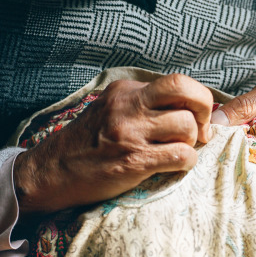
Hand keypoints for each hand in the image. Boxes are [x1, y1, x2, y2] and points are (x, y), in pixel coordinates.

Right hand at [14, 74, 212, 214]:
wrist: (50, 173)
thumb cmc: (86, 145)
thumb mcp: (111, 111)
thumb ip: (144, 105)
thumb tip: (189, 108)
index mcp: (125, 91)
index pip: (177, 83)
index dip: (197, 99)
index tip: (199, 118)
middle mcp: (128, 106)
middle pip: (186, 91)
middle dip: (205, 109)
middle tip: (203, 130)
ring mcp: (130, 133)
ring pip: (187, 126)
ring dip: (193, 143)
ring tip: (178, 152)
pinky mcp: (133, 161)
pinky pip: (181, 156)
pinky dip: (187, 163)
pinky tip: (175, 167)